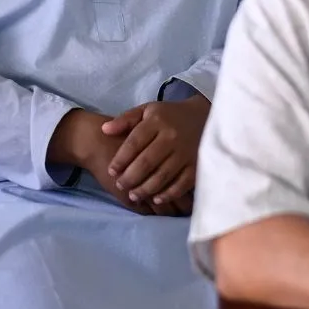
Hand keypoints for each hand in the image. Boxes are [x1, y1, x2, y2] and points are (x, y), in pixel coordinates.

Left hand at [102, 96, 210, 212]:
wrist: (205, 117)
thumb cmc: (169, 116)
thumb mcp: (147, 110)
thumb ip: (125, 120)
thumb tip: (104, 129)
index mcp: (157, 121)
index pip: (134, 143)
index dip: (120, 159)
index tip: (111, 170)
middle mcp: (172, 137)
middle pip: (146, 162)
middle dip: (130, 177)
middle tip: (120, 185)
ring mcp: (186, 152)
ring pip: (162, 175)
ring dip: (145, 189)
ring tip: (133, 195)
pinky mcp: (197, 165)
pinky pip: (181, 184)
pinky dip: (168, 194)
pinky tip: (156, 198)